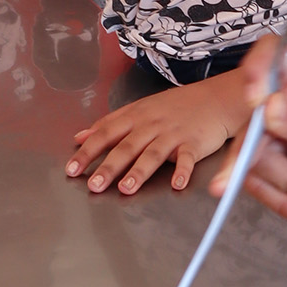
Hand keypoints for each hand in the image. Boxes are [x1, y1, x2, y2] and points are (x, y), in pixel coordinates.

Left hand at [68, 75, 246, 193]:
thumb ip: (109, 124)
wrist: (214, 98)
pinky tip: (177, 184)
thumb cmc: (175, 107)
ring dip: (139, 172)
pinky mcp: (194, 143)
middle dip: (109, 166)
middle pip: (126, 147)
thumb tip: (80, 136)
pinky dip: (183, 171)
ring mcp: (173, 134)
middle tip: (93, 184)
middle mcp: (151, 125)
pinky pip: (188, 158)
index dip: (88, 151)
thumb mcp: (138, 109)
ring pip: (153, 153)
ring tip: (126, 188)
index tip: (72, 168)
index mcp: (135, 117)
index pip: (106, 133)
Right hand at [210, 38, 286, 228]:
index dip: (257, 66)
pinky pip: (253, 186)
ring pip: (249, 160)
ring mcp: (264, 138)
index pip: (272, 53)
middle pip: (250, 122)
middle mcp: (277, 107)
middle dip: (271, 162)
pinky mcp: (256, 167)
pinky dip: (282, 203)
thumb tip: (269, 102)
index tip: (256, 96)